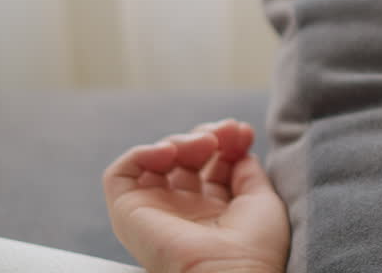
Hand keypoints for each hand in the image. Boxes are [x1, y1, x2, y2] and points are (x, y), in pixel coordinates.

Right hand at [103, 120, 289, 272]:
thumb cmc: (253, 250)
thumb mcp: (261, 201)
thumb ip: (247, 172)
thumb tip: (239, 151)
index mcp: (215, 214)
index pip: (213, 166)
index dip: (227, 143)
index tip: (243, 132)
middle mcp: (184, 213)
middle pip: (185, 159)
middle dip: (206, 136)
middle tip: (226, 131)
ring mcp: (157, 212)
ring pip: (155, 162)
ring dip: (179, 141)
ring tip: (204, 143)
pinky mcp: (129, 214)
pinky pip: (120, 175)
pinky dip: (142, 153)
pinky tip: (170, 152)